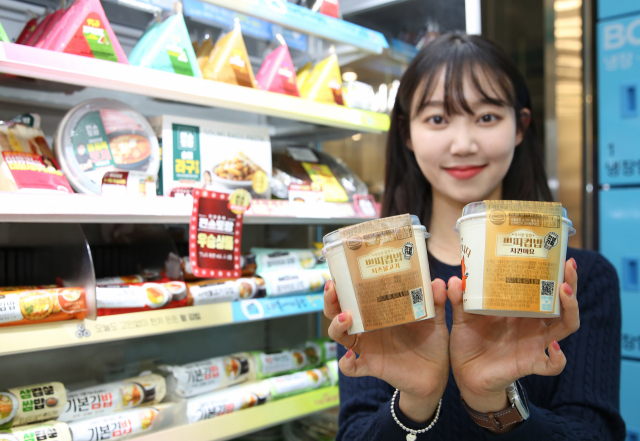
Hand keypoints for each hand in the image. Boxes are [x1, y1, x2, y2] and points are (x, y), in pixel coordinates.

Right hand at [325, 279, 449, 422]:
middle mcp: (367, 328)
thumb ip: (435, 300)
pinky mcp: (372, 365)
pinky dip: (345, 363)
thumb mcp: (434, 318)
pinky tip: (350, 356)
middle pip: (337, 313)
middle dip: (331, 301)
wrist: (436, 372)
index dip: (342, 285)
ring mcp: (367, 347)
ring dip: (337, 326)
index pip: (353, 295)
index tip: (340, 272)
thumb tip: (437, 282)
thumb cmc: (430, 340)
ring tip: (346, 317)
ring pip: (339, 336)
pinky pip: (351, 368)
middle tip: (333, 289)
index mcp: (378, 312)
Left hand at [448, 258, 579, 417]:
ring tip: (564, 292)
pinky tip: (555, 347)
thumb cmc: (469, 341)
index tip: (556, 255)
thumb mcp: (461, 317)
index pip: (543, 288)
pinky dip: (559, 358)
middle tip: (568, 267)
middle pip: (562, 303)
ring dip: (571, 310)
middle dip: (569, 284)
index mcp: (519, 309)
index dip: (552, 273)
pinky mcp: (530, 363)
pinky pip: (553, 365)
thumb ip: (458, 300)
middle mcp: (532, 324)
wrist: (465, 373)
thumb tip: (455, 279)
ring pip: (566, 326)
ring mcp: (535, 343)